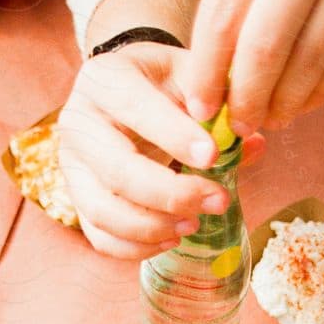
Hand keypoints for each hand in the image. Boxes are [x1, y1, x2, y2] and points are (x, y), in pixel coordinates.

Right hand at [60, 43, 234, 259]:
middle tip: (217, 201)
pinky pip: (99, 235)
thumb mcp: (188, 75)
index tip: (213, 156)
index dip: (174, 136)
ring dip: (153, 227)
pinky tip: (172, 238)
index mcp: (105, 79)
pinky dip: (136, 247)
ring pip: (103, 210)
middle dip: (171, 194)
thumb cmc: (161, 84)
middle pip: (117, 171)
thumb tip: (252, 144)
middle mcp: (77, 122)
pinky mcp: (76, 198)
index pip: (135, 109)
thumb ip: (218, 104)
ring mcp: (71, 165)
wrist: (125, 93)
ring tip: (194, 224)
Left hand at [180, 0, 323, 133]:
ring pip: (306, 61)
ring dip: (283, 102)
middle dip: (243, 99)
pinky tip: (307, 101)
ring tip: (271, 118)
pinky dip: (322, 90)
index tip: (198, 104)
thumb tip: (219, 49)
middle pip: (260, 47)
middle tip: (237, 123)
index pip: (220, 12)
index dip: (204, 71)